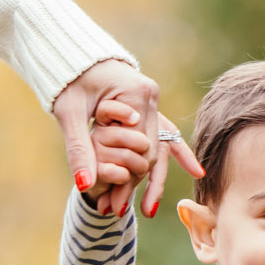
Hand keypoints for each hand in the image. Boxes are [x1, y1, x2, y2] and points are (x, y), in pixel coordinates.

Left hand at [53, 58, 204, 218]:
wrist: (71, 52)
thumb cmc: (67, 78)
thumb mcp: (70, 114)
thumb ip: (79, 149)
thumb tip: (83, 184)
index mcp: (135, 96)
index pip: (137, 149)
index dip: (125, 181)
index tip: (111, 206)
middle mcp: (150, 97)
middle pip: (149, 151)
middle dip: (134, 185)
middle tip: (117, 211)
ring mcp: (152, 100)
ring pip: (158, 146)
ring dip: (151, 178)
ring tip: (146, 210)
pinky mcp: (148, 103)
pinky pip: (166, 132)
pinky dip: (178, 152)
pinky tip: (197, 173)